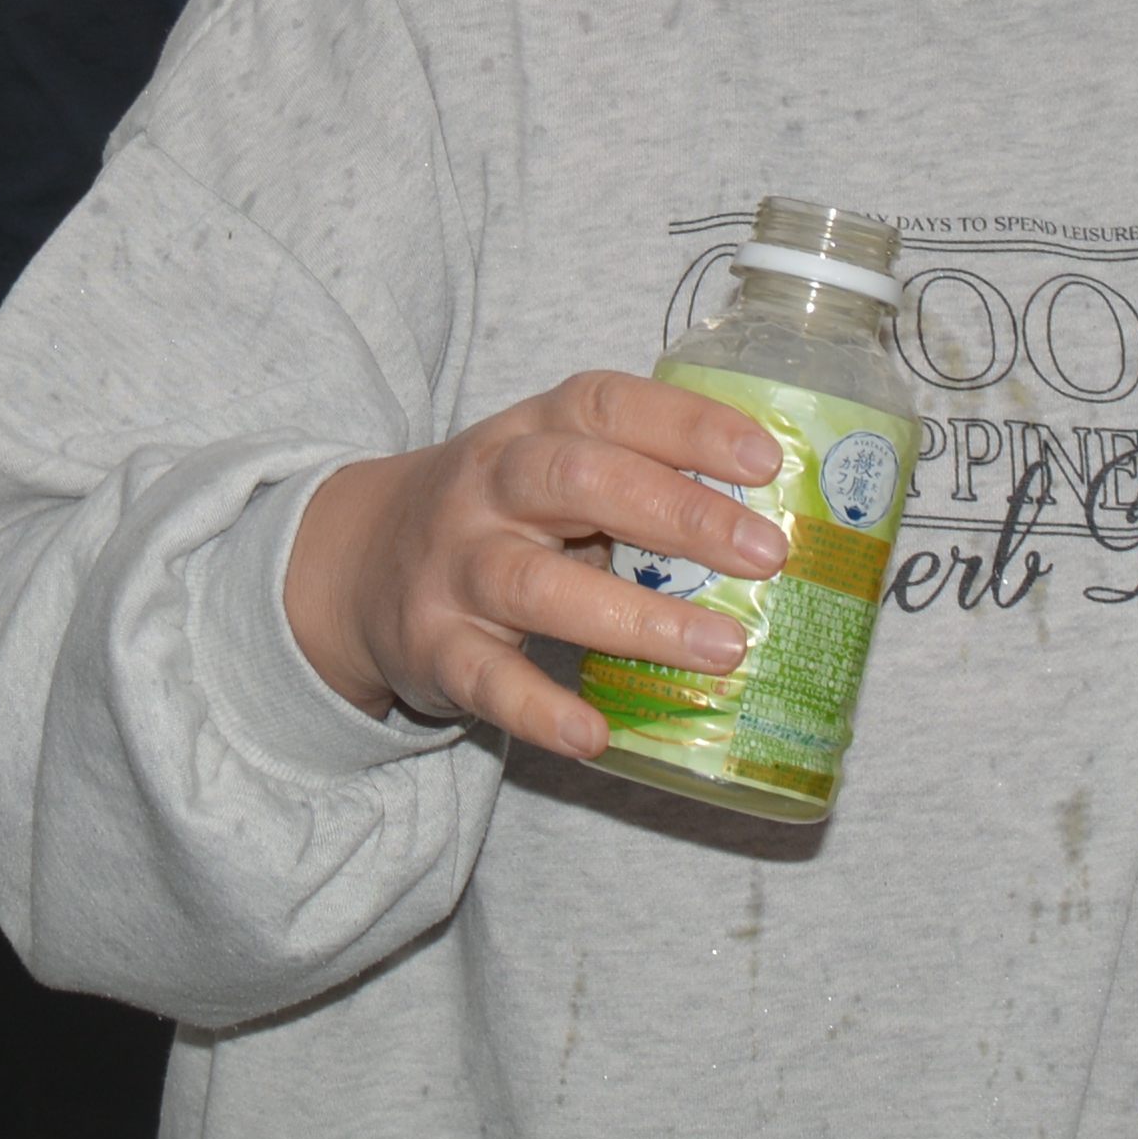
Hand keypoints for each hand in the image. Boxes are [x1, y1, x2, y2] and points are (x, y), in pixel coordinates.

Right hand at [281, 371, 792, 752]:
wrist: (358, 563)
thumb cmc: (497, 516)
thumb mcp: (549, 474)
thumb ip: (638, 485)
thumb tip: (779, 526)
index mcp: (530, 431)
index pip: (605, 404)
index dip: (687, 424)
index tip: (766, 461)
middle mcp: (486, 488)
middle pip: (576, 480)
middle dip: (680, 513)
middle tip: (767, 555)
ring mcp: (453, 568)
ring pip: (536, 585)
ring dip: (637, 620)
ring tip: (725, 650)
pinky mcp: (433, 647)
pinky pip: (486, 681)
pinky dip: (540, 709)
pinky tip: (594, 734)